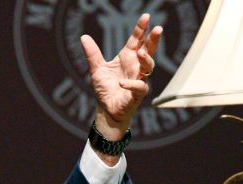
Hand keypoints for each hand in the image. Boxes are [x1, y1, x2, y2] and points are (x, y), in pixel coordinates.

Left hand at [81, 13, 162, 139]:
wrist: (106, 109)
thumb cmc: (105, 88)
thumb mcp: (96, 69)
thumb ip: (92, 54)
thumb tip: (84, 37)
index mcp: (128, 57)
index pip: (136, 40)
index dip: (141, 29)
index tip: (145, 17)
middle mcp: (135, 66)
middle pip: (149, 50)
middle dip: (153, 40)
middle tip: (158, 29)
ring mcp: (138, 79)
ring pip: (148, 67)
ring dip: (146, 59)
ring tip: (141, 53)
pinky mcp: (137, 94)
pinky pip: (139, 87)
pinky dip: (132, 84)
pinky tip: (122, 83)